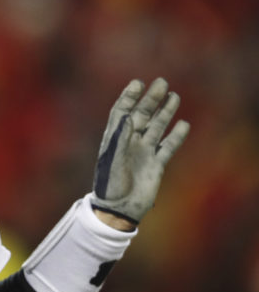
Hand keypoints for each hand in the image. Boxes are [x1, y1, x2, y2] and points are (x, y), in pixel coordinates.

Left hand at [91, 78, 189, 225]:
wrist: (118, 209)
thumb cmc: (109, 185)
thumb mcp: (111, 160)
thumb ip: (119, 138)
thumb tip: (128, 116)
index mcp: (114, 139)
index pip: (122, 112)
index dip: (129, 97)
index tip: (138, 83)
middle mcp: (130, 142)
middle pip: (142, 115)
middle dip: (151, 99)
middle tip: (162, 83)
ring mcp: (144, 152)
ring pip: (156, 127)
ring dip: (164, 112)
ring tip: (174, 96)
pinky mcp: (156, 165)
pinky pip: (168, 147)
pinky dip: (176, 136)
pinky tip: (183, 124)